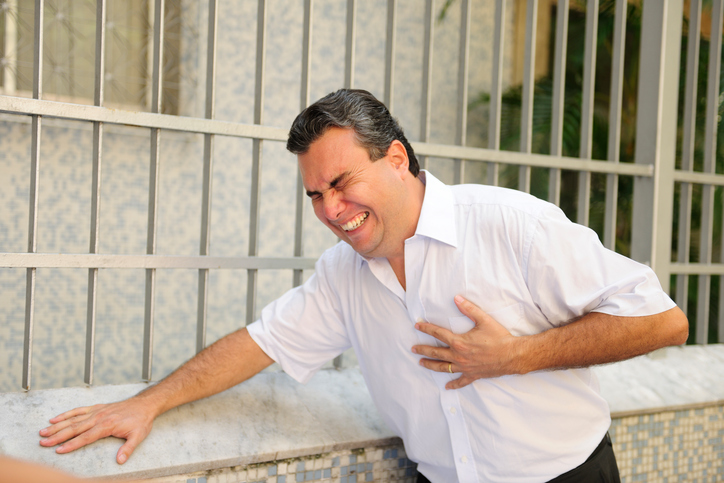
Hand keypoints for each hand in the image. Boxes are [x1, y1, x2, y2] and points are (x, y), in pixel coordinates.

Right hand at [39, 397, 154, 463]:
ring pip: (73, 419)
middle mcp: (99, 417)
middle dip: (58, 436)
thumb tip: (120, 461)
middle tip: (43, 443)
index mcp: (107, 425)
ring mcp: (96, 412)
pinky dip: (66, 414)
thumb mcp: (138, 436)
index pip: (86, 437)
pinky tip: (54, 419)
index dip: (72, 444)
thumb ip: (128, 448)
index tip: (59, 450)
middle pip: (75, 428)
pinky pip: (78, 410)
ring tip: (43, 432)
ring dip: (57, 426)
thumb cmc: (141, 421)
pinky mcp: (96, 408)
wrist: (144, 404)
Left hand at [412, 295, 519, 388]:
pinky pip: (460, 381)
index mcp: (459, 342)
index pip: (438, 333)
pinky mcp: (473, 375)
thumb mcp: (484, 320)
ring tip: (421, 363)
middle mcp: (459, 356)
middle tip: (413, 348)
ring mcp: (465, 367)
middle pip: (436, 352)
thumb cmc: (499, 337)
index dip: (426, 328)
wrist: (512, 355)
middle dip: (423, 349)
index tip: (417, 325)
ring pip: (443, 367)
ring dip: (431, 365)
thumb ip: (469, 309)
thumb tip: (456, 298)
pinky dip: (453, 384)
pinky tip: (446, 386)